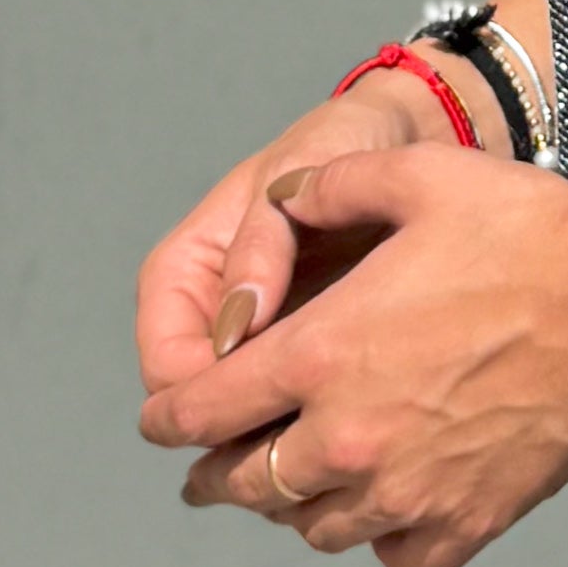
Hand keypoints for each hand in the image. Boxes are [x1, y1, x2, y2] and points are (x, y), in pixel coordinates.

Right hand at [131, 73, 447, 418]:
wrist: (401, 139)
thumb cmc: (336, 144)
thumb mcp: (292, 177)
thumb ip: (261, 243)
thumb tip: (237, 326)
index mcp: (180, 274)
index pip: (166, 367)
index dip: (205, 396)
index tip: (268, 395)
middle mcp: (207, 317)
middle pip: (202, 409)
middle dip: (246, 426)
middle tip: (315, 417)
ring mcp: (256, 340)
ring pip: (248, 419)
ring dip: (287, 427)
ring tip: (348, 410)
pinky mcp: (305, 353)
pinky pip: (298, 407)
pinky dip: (322, 415)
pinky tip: (367, 403)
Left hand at [138, 138, 567, 566]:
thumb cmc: (525, 232)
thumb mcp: (415, 175)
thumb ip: (332, 186)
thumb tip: (284, 199)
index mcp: (322, 353)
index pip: (204, 410)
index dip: (169, 419)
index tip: (161, 424)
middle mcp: (348, 436)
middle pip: (246, 484)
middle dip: (215, 477)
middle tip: (207, 474)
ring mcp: (407, 491)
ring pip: (315, 528)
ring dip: (294, 508)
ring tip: (294, 491)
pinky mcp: (466, 522)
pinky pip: (397, 560)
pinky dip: (382, 545)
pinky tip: (387, 515)